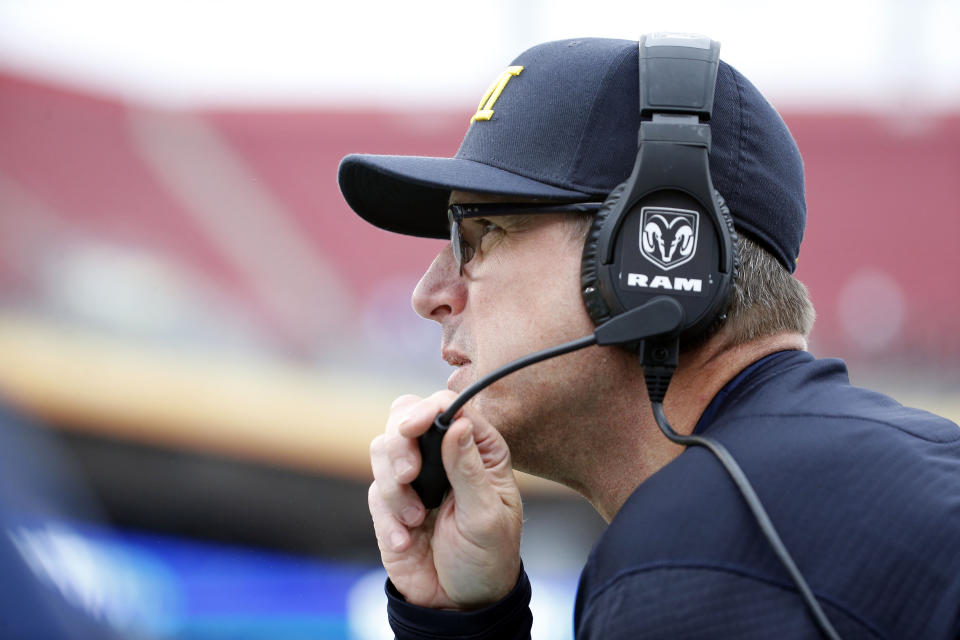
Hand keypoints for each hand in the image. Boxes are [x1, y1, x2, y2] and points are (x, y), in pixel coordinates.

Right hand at [368, 391, 522, 608]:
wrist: (460, 603)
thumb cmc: (487, 557)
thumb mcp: (486, 516)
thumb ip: (468, 469)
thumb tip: (458, 423)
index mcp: (477, 450)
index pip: (448, 408)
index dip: (427, 409)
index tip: (413, 427)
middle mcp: (443, 456)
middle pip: (404, 417)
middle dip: (398, 444)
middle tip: (407, 475)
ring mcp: (415, 478)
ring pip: (382, 449)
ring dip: (393, 485)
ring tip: (415, 518)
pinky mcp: (391, 503)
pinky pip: (375, 493)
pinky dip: (388, 518)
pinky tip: (406, 540)